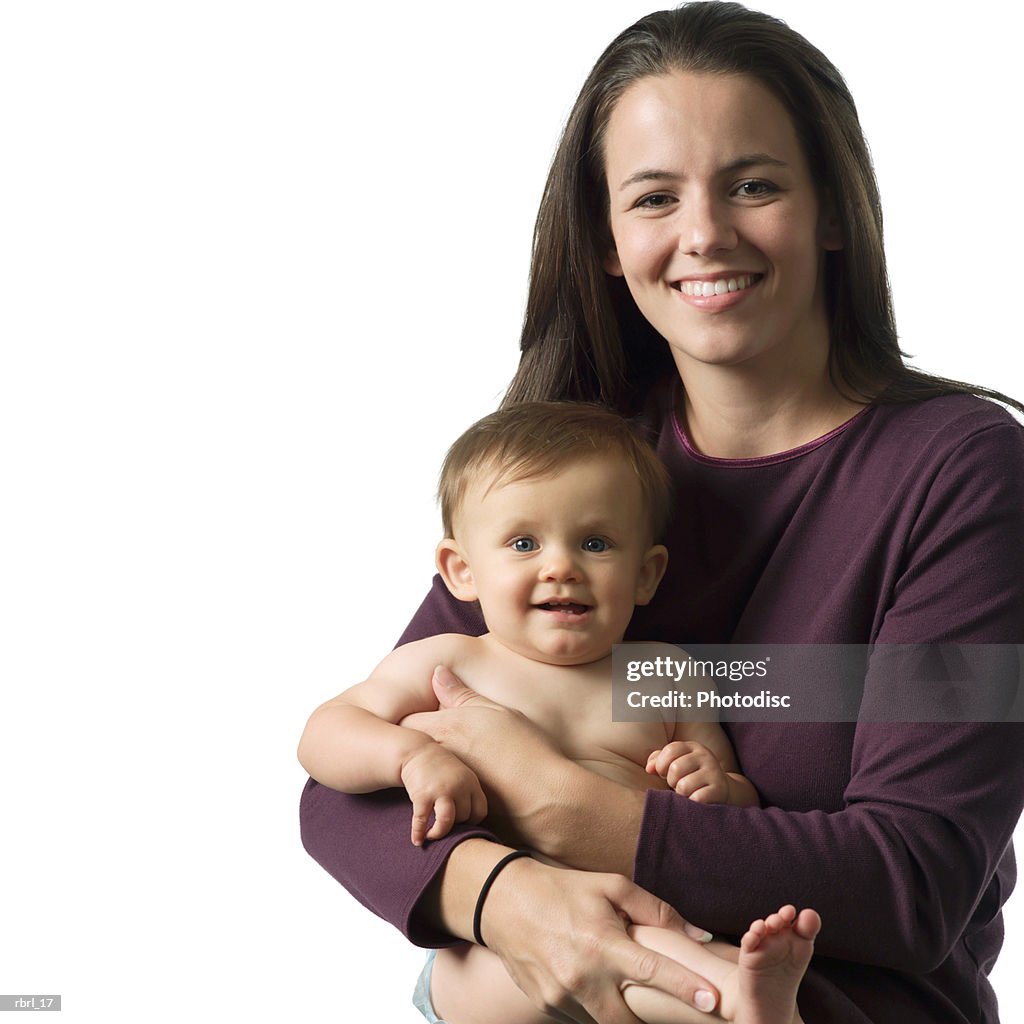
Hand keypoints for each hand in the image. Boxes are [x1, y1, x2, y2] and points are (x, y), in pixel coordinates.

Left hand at [400, 666, 568, 850]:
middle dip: (414, 742)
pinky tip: (462, 782)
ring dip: (428, 764)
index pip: (405, 720)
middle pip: (409, 746)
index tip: (420, 715)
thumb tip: (436, 673)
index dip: (410, 717)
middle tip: (432, 739)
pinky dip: (441, 785)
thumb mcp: (497, 711)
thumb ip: (462, 695)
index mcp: (446, 727)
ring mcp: (445, 781)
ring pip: (422, 768)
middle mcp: (440, 755)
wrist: (545, 797)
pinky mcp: (454, 803)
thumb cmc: (526, 749)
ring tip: (451, 761)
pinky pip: (437, 790)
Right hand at [400, 742, 487, 845]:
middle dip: (454, 824)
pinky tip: (417, 841)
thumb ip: (467, 794)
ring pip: (447, 822)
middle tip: (444, 824)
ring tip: (432, 836)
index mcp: (471, 782)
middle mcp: (458, 786)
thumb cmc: (441, 768)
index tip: (462, 824)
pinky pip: (422, 821)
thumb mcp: (462, 775)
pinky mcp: (422, 796)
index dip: (472, 822)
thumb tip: (469, 825)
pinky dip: (418, 834)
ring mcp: (440, 791)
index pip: (480, 811)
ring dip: (439, 834)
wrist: (417, 752)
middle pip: (463, 818)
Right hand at [482, 856, 718, 1023]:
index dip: (686, 988)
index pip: (653, 972)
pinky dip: (598, 1010)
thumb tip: (699, 935)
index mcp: (601, 943)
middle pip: (631, 1022)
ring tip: (637, 1000)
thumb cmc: (564, 889)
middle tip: (681, 1016)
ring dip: (626, 1018)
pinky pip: (583, 1019)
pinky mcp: (547, 1006)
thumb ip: (655, 911)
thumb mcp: (609, 886)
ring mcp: (562, 996)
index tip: (714, 1000)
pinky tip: (601, 991)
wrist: (504, 902)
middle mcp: (582, 976)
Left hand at [646, 741, 730, 803]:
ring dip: (681, 794)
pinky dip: (692, 802)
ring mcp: (714, 772)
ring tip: (688, 792)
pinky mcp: (720, 789)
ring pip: (683, 786)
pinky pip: (696, 798)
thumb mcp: (676, 763)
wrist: (720, 790)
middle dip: (671, 781)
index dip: (661, 764)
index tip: (663, 773)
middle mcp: (705, 756)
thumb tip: (649, 768)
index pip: (670, 750)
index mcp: (692, 747)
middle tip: (678, 784)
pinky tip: (696, 799)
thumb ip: (658, 761)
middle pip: (675, 768)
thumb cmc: (690, 776)